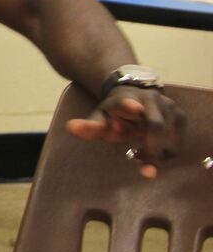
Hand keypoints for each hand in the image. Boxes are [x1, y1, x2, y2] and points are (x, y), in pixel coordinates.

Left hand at [66, 86, 185, 177]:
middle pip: (156, 127)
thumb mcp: (100, 118)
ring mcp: (168, 106)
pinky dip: (168, 151)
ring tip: (142, 153)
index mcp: (125, 100)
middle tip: (139, 158)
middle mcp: (150, 100)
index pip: (128, 103)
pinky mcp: (180, 115)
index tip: (134, 107)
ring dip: (159, 153)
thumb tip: (71, 127)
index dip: (130, 106)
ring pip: (170, 137)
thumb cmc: (114, 112)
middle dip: (151, 149)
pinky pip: (178, 140)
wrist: (133, 94)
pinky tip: (155, 150)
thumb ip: (89, 126)